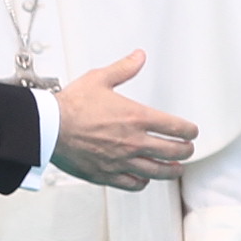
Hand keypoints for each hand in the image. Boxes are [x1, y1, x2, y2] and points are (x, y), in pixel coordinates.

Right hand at [51, 50, 198, 190]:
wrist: (49, 127)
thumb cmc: (71, 105)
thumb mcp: (100, 79)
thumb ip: (124, 68)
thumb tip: (139, 57)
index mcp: (136, 117)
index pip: (176, 128)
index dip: (189, 131)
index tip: (191, 132)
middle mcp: (133, 142)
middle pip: (173, 152)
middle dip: (185, 151)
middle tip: (187, 149)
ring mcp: (122, 161)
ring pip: (158, 172)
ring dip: (171, 170)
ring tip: (175, 168)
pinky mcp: (107, 174)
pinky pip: (133, 184)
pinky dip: (143, 182)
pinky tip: (144, 178)